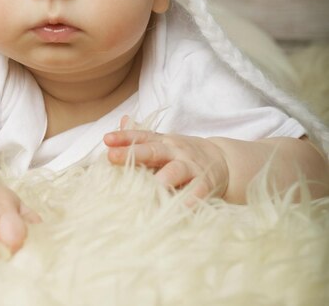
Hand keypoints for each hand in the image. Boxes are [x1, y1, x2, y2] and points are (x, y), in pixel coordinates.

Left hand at [104, 116, 229, 200]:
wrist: (222, 160)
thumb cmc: (183, 154)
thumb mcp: (163, 141)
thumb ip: (142, 135)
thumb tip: (123, 119)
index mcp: (163, 141)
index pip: (141, 136)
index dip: (123, 137)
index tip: (106, 140)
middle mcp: (175, 151)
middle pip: (152, 150)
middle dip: (131, 153)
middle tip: (111, 157)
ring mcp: (190, 167)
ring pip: (175, 170)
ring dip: (162, 178)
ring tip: (149, 185)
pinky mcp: (205, 184)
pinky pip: (196, 192)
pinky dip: (188, 200)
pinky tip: (179, 208)